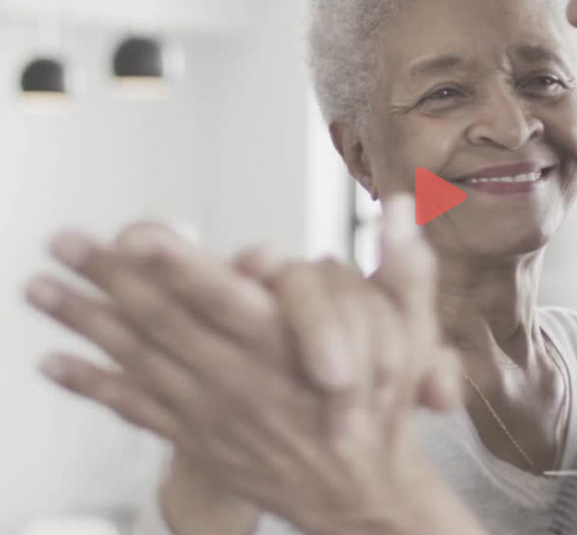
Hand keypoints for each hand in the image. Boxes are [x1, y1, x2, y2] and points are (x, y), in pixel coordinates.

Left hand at [25, 196, 463, 532]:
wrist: (360, 491)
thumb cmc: (384, 408)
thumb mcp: (413, 336)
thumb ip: (407, 271)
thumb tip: (407, 206)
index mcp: (289, 348)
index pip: (229, 299)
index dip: (183, 268)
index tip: (139, 238)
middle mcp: (240, 377)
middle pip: (164, 320)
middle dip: (109, 278)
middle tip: (62, 241)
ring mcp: (211, 408)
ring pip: (140, 358)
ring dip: (86, 321)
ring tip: (40, 288)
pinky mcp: (196, 434)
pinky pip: (136, 408)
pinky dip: (92, 385)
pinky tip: (53, 364)